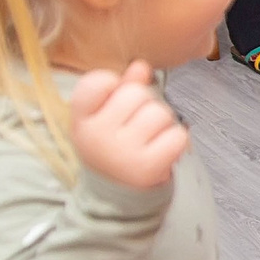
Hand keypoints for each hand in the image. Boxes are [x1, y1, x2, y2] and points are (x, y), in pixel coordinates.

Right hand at [69, 63, 187, 188]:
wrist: (117, 193)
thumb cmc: (114, 145)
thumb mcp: (107, 115)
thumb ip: (123, 87)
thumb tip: (141, 65)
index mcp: (81, 119)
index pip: (97, 82)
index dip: (114, 84)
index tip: (114, 100)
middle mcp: (97, 134)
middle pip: (137, 93)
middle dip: (145, 103)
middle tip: (137, 125)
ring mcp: (122, 151)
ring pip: (160, 112)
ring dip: (163, 122)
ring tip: (150, 138)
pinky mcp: (148, 166)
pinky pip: (178, 135)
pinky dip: (177, 140)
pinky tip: (162, 150)